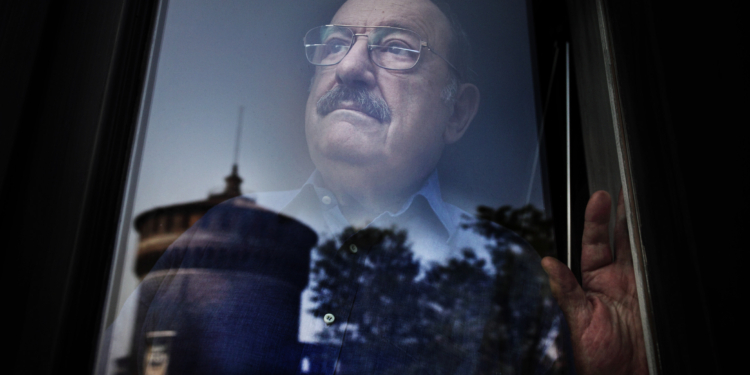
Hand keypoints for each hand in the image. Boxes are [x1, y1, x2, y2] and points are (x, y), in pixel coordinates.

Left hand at [541, 191, 647, 374]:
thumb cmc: (595, 358)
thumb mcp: (576, 322)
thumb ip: (565, 292)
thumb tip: (547, 263)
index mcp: (593, 283)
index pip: (594, 243)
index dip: (596, 220)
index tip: (599, 198)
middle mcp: (616, 281)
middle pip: (620, 239)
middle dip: (622, 214)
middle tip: (625, 189)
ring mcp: (638, 287)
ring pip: (640, 249)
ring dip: (641, 227)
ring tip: (641, 201)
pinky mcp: (656, 298)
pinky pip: (657, 271)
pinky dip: (659, 254)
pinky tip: (658, 236)